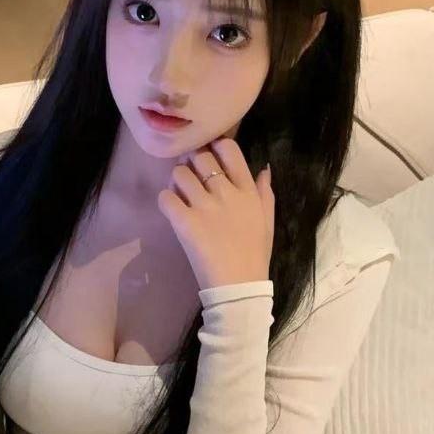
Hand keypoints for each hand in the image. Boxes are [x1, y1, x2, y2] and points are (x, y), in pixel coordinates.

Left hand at [157, 138, 274, 290]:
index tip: (209, 156)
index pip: (229, 149)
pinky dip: (165, 200)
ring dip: (176, 181)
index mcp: (247, 190)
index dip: (214, 146)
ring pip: (179, 173)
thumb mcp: (268, 221)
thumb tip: (263, 168)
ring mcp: (204, 206)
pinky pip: (165, 197)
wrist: (239, 286)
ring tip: (179, 194)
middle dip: (191, 163)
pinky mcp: (184, 222)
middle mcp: (225, 192)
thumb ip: (265, 193)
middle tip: (189, 177)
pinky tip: (171, 210)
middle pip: (200, 157)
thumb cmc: (255, 255)